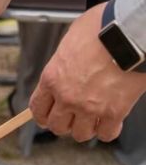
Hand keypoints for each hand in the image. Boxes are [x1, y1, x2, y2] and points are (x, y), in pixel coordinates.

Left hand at [30, 3, 145, 141]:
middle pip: (57, 126)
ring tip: (92, 120)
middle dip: (64, 123)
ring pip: (81, 134)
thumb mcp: (69, 41)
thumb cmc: (99, 30)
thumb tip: (66, 66)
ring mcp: (90, 107)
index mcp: (52, 78)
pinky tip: (110, 122)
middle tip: (72, 118)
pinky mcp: (115, 112)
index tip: (46, 117)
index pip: (37, 108)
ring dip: (86, 129)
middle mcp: (67, 97)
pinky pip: (107, 134)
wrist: (127, 34)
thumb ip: (64, 61)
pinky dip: (108, 130)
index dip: (42, 115)